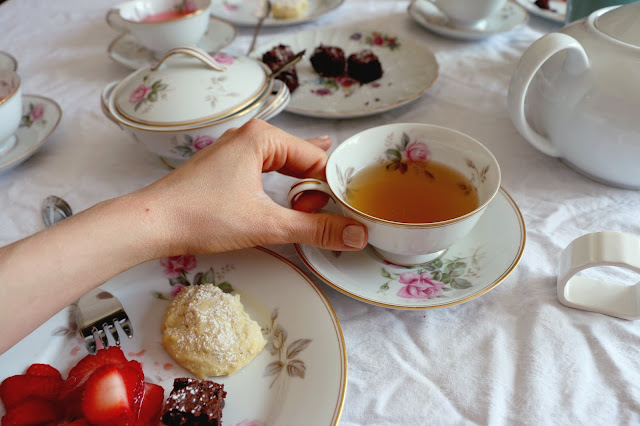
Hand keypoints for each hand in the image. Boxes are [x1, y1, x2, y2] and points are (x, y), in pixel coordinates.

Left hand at [136, 119, 367, 256]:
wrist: (151, 223)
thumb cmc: (202, 216)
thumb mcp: (266, 224)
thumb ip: (314, 229)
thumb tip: (354, 234)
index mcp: (263, 137)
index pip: (316, 159)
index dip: (331, 188)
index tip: (342, 214)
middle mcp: (250, 136)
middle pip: (302, 160)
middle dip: (315, 188)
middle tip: (324, 216)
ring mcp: (235, 150)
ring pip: (284, 165)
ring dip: (298, 189)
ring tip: (310, 209)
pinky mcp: (226, 167)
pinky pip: (265, 171)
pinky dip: (280, 187)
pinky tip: (292, 193)